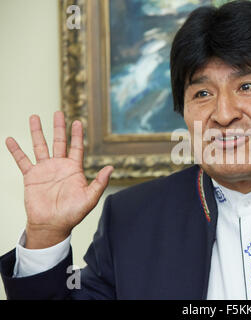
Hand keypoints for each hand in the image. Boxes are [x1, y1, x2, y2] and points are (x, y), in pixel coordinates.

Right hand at [6, 111, 112, 248]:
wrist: (52, 225)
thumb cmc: (72, 214)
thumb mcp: (90, 198)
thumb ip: (100, 183)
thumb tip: (111, 168)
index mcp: (74, 170)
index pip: (76, 147)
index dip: (77, 135)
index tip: (77, 121)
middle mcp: (59, 166)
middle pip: (59, 142)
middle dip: (59, 127)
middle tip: (58, 113)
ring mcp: (45, 170)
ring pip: (40, 146)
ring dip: (37, 132)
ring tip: (34, 117)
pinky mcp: (31, 177)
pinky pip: (22, 161)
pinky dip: (16, 150)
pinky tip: (10, 139)